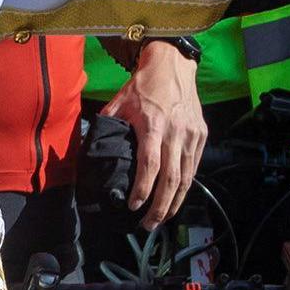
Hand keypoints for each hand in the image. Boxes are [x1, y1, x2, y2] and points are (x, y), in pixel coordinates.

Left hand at [101, 47, 204, 226]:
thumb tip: (89, 148)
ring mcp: (191, 135)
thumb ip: (105, 125)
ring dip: (175, 202)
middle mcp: (175, 132)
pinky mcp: (201, 135)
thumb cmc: (143, 85)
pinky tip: (176, 198)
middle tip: (148, 224)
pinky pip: (193, 167)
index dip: (142, 189)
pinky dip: (185, 186)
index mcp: (153, 125)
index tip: (133, 205)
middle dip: (160, 207)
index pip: (149, 166)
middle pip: (171, 179)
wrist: (173, 65)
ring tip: (162, 218)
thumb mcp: (119, 102)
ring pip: (186, 178)